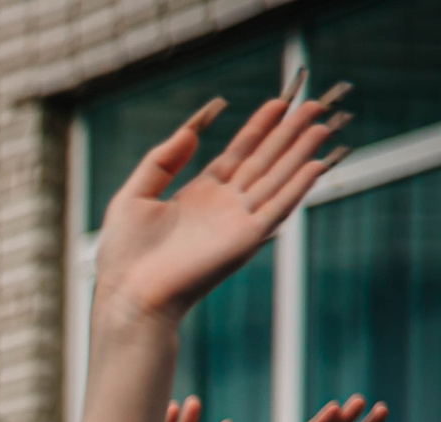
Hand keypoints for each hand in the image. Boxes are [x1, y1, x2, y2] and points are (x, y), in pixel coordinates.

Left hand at [93, 81, 346, 327]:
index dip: (259, 128)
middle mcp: (224, 205)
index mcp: (199, 193)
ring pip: (277, 178)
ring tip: (321, 125)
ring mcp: (237, 221)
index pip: (238, 153)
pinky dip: (297, 186)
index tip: (279, 102)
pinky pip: (278, 207)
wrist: (129, 294)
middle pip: (264, 160)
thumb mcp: (134, 196)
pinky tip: (315, 164)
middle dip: (288, 132)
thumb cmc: (124, 253)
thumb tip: (190, 129)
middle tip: (314, 103)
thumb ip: (161, 161)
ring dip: (300, 153)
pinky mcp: (245, 239)